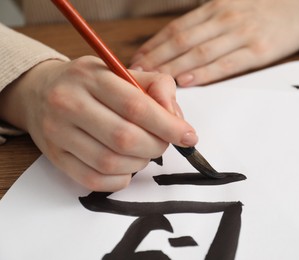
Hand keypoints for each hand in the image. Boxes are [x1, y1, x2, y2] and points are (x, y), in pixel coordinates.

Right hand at [0, 56, 196, 190]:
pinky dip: (120, 179)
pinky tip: (127, 167)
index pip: (136, 106)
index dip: (168, 125)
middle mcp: (69, 104)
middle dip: (156, 146)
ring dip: (140, 163)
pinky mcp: (56, 158)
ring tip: (144, 152)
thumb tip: (176, 118)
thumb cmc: (92, 83)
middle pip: (125, 138)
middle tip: (164, 143)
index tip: (189, 136)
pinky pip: (94, 180)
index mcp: (91, 78)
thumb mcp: (123, 72)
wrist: (41, 91)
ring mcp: (58, 133)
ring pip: (111, 162)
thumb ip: (158, 87)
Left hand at [130, 0, 298, 86]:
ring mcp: (241, 34)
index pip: (175, 28)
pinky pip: (226, 64)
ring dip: (173, 69)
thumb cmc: (262, 9)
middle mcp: (223, 18)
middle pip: (181, 41)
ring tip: (153, 82)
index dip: (153, 45)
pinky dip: (204, 73)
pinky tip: (187, 82)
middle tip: (135, 76)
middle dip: (155, 60)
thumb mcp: (230, 5)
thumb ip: (204, 21)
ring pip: (199, 53)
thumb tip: (175, 42)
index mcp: (214, 7)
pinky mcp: (258, 51)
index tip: (135, 61)